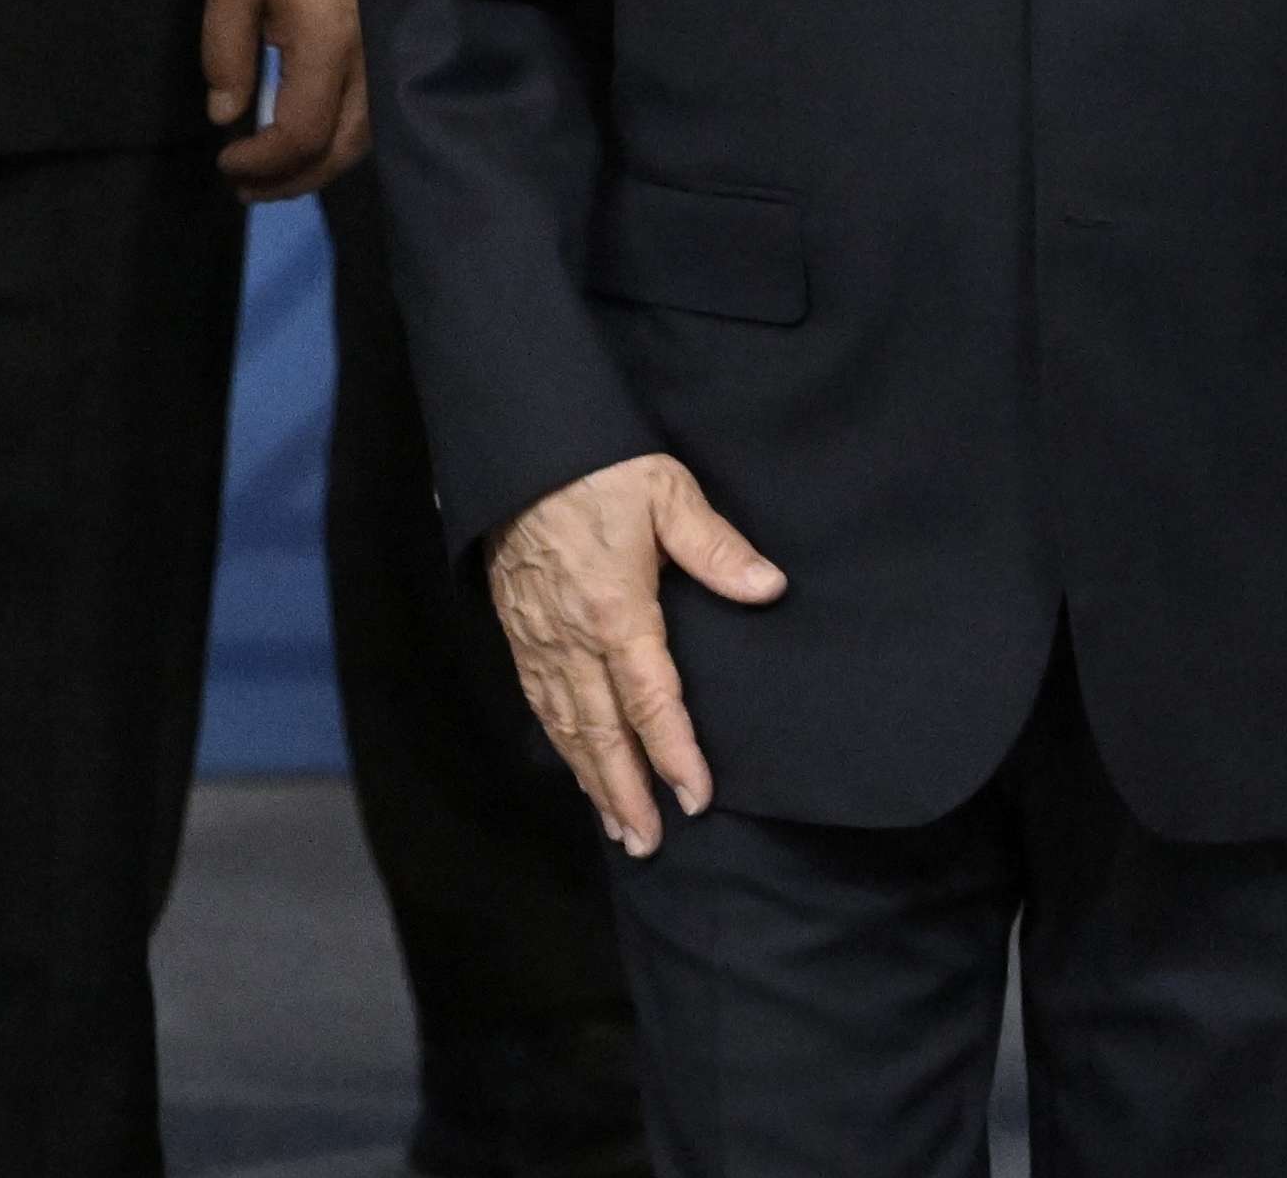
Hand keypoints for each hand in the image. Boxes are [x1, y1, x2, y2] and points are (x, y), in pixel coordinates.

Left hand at [201, 0, 371, 203]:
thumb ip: (224, 43)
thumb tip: (225, 113)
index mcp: (327, 41)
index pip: (300, 130)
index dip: (263, 161)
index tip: (227, 162)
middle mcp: (369, 63)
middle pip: (337, 151)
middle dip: (290, 180)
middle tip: (245, 191)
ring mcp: (391, 64)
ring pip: (361, 144)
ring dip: (316, 168)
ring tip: (272, 179)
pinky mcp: (398, 60)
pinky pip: (374, 122)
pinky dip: (339, 145)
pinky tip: (309, 146)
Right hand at [484, 452, 788, 858]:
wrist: (518, 445)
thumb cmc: (598, 467)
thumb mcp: (666, 492)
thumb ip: (715, 547)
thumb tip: (769, 587)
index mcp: (615, 609)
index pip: (649, 700)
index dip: (673, 754)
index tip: (696, 798)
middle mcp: (572, 635)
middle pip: (600, 730)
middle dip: (626, 791)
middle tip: (648, 843)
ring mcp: (539, 636)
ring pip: (565, 724)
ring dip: (592, 779)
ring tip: (618, 825)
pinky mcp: (518, 628)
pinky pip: (539, 700)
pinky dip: (560, 743)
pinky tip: (576, 765)